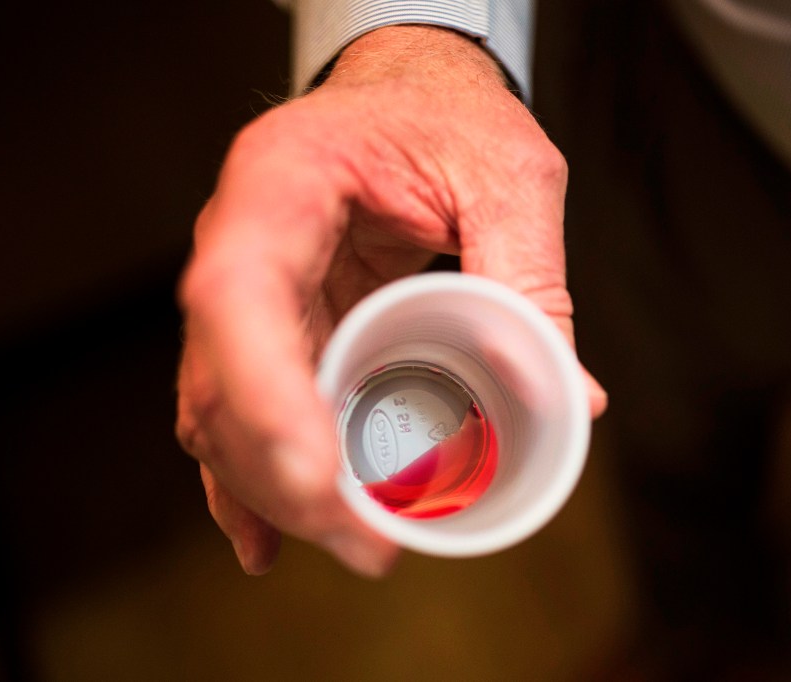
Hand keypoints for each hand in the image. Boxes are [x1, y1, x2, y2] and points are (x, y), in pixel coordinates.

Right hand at [175, 25, 607, 577]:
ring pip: (224, 409)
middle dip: (285, 475)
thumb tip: (566, 398)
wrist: (409, 93)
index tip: (316, 477)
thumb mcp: (509, 176)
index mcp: (285, 181)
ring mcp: (248, 289)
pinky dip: (255, 480)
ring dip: (278, 492)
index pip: (238, 292)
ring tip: (358, 546)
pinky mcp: (273, 328)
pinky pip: (245, 409)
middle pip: (224, 375)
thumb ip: (530, 280)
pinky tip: (270, 539)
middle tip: (370, 543)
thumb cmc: (448, 115)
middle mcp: (242, 238)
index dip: (263, 393)